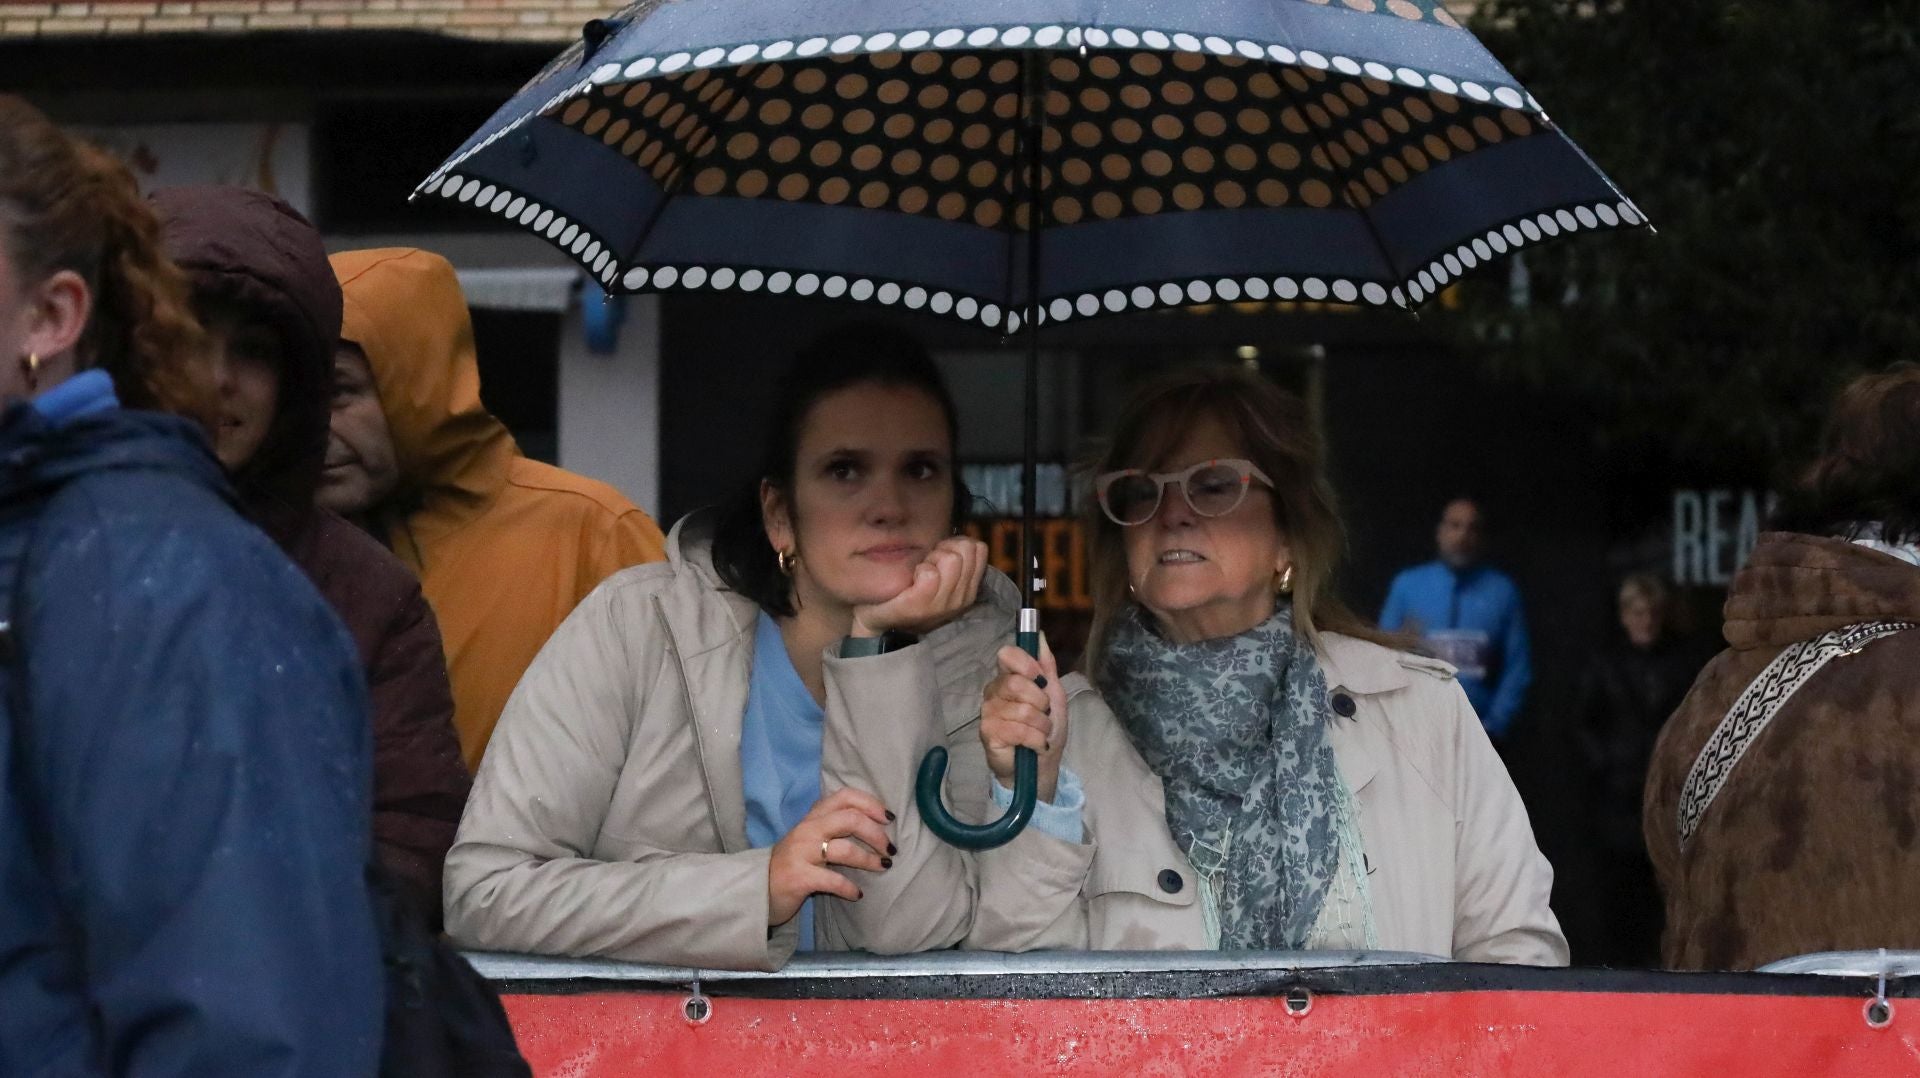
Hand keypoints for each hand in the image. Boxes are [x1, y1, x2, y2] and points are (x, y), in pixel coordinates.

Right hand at [767, 787, 894, 926]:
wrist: (758, 889)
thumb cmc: (792, 863)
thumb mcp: (810, 838)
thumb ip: (833, 827)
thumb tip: (874, 825)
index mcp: (813, 817)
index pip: (845, 797)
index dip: (871, 804)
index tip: (888, 818)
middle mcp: (807, 829)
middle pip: (850, 819)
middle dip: (876, 833)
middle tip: (890, 849)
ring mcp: (802, 853)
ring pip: (844, 849)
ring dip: (869, 859)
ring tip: (883, 867)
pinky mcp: (799, 877)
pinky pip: (832, 880)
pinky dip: (849, 887)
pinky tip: (857, 894)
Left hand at [850, 536, 988, 638]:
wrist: (880, 622)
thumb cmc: (911, 595)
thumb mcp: (943, 579)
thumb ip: (956, 561)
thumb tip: (963, 539)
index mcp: (969, 590)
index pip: (979, 549)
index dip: (957, 544)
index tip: (941, 555)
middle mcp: (961, 599)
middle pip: (966, 550)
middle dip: (945, 549)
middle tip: (928, 563)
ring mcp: (942, 605)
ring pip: (951, 559)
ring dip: (932, 558)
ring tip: (920, 571)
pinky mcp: (919, 606)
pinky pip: (930, 575)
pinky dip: (920, 569)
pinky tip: (913, 578)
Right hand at [979, 637, 1066, 802]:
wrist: (1042, 765)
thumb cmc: (1046, 729)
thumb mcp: (1054, 694)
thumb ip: (1046, 666)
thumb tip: (1039, 635)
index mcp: (1008, 678)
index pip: (1007, 655)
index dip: (1025, 664)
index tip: (1039, 678)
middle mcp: (994, 691)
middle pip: (1016, 683)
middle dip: (1040, 702)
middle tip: (1044, 715)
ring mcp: (988, 712)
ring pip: (1021, 710)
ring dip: (1041, 725)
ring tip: (1040, 733)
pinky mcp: (987, 733)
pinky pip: (1017, 730)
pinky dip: (1034, 739)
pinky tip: (1033, 744)